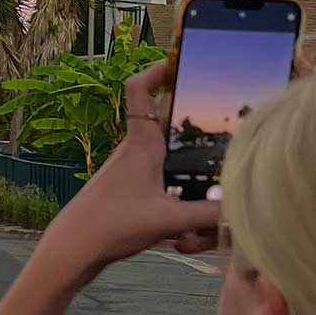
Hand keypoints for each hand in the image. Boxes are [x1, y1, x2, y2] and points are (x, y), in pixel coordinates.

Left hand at [32, 55, 222, 288]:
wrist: (71, 253)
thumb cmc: (109, 227)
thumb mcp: (167, 220)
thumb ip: (208, 215)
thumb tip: (244, 208)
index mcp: (141, 144)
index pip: (141, 89)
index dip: (160, 69)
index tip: (183, 61)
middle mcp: (137, 153)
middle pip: (173, 134)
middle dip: (200, 147)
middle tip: (226, 152)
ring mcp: (134, 175)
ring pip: (174, 172)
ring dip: (192, 198)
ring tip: (195, 234)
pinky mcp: (133, 198)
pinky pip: (167, 197)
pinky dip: (180, 217)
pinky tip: (183, 244)